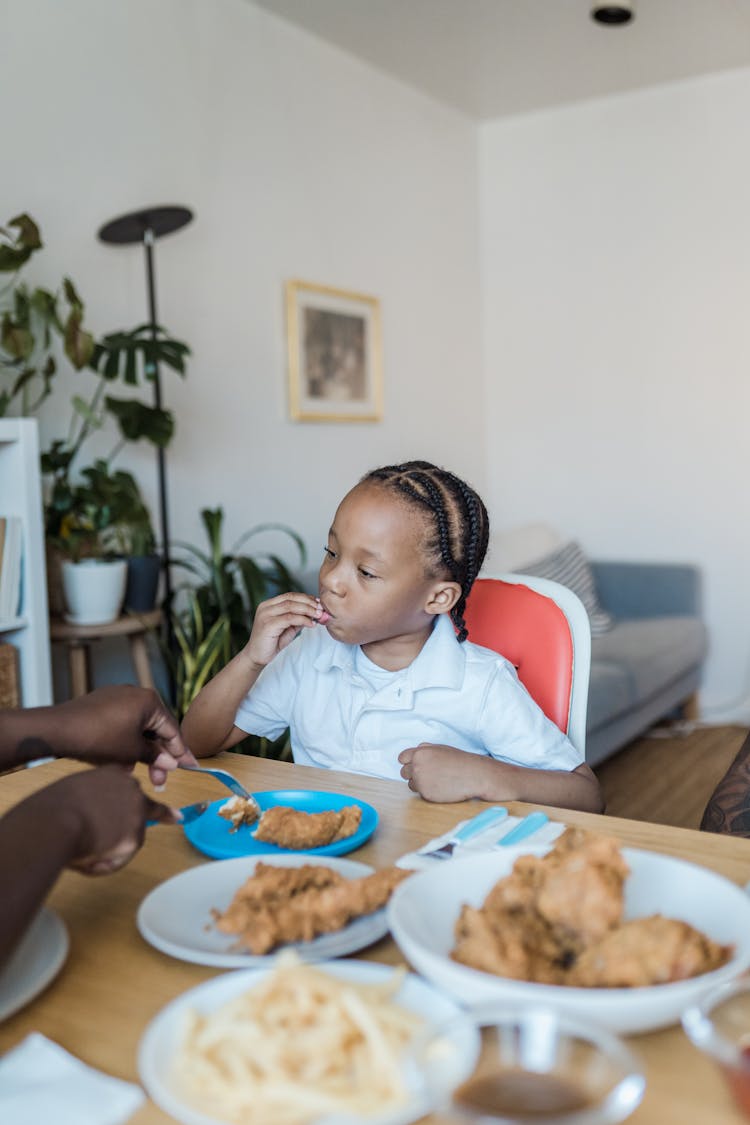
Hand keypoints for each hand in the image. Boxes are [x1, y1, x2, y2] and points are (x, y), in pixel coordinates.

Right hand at [35, 765, 176, 875]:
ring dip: (108, 851)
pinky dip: (106, 864)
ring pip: (127, 841)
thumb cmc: (53, 807)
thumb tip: (93, 819)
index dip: (148, 805)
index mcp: (113, 775)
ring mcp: (137, 813)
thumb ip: (92, 799)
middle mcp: (131, 790)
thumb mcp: (74, 791)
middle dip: (128, 830)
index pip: (133, 788)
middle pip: (138, 814)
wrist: (55, 821)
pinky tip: (88, 859)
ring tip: (81, 850)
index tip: (176, 817)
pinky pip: (121, 858)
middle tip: (106, 841)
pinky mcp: (135, 837)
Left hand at [56, 686, 195, 785]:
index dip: (181, 752)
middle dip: (157, 756)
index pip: (172, 730)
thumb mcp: (132, 751)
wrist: (58, 730)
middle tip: (160, 780)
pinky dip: (125, 743)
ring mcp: (117, 697)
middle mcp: (135, 694)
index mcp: (149, 700)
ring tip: (134, 772)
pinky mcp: (101, 705)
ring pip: (137, 729)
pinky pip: (121, 725)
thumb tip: (171, 763)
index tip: (191, 766)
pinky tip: (120, 762)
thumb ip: (155, 756)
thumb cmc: (99, 737)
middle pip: (154, 729)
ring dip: (139, 752)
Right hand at [243, 592, 323, 668]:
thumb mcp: (288, 627)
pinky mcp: (268, 625)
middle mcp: (265, 607)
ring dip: (307, 610)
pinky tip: (311, 624)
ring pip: (290, 606)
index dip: (306, 598)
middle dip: (309, 603)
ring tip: (319, 615)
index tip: (318, 603)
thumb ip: (298, 618)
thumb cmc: (272, 642)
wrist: (257, 657)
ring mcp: (265, 615)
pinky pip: (289, 618)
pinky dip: (302, 620)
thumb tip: (315, 612)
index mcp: (269, 605)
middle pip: (291, 598)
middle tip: (321, 609)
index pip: (290, 596)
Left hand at [398, 743, 492, 802]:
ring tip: (438, 780)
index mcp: (420, 752)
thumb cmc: (459, 761)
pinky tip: (441, 787)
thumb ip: (424, 750)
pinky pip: (421, 793)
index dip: (409, 762)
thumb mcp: (440, 749)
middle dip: (413, 774)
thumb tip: (413, 754)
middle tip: (430, 774)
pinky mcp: (426, 794)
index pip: (402, 758)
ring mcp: (420, 780)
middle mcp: (417, 766)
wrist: (474, 775)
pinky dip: (429, 792)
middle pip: (404, 772)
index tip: (416, 765)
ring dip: (420, 784)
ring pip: (411, 784)